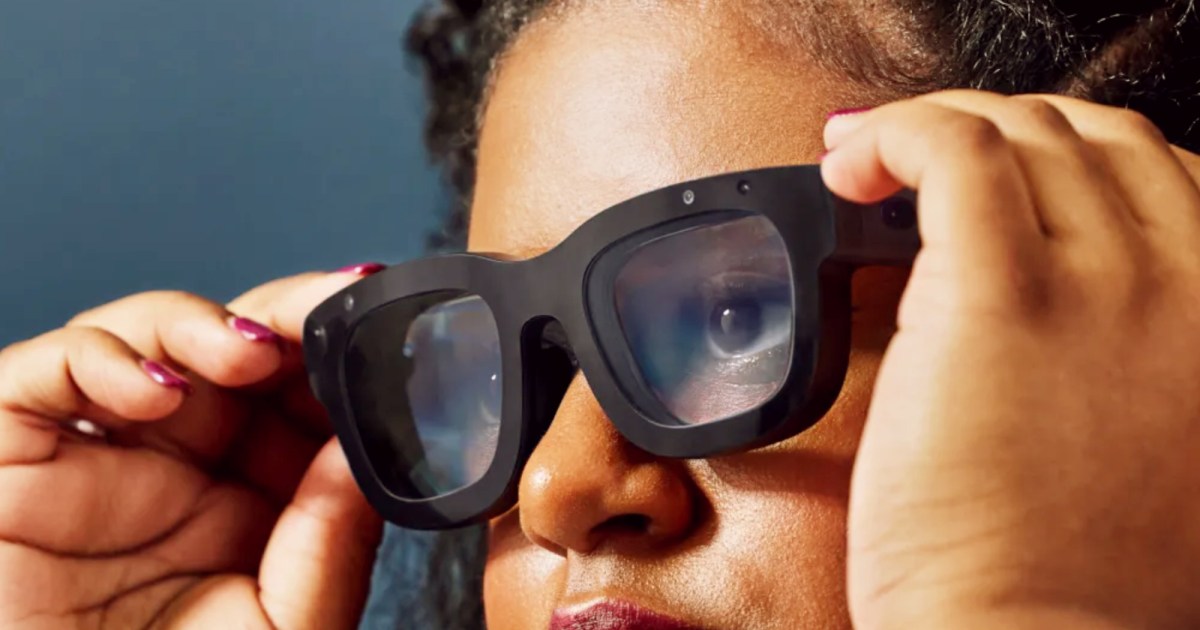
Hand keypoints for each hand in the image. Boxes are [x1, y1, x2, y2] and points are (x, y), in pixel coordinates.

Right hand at [0, 271, 382, 628]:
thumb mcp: (282, 627)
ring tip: (254, 353)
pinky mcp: (14, 447)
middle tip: (337, 303)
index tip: (388, 328)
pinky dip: (103, 358)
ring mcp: (101, 445)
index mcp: (253, 490)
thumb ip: (329, 540)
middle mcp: (180, 456)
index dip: (342, 352)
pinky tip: (156, 393)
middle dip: (290, 316)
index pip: (303, 392)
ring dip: (208, 324)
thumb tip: (366, 445)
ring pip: (150, 334)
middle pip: (237, 347)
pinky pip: (49, 369)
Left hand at [823, 91, 1199, 629]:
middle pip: (1092, 140)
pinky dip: (899, 132)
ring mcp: (1107, 285)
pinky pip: (955, 154)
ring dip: (936, 122)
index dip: (1069, 154)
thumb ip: (1141, 362)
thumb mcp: (1161, 447)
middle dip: (996, 127)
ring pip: (1024, 133)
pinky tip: (851, 164)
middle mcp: (1191, 286)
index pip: (1161, 178)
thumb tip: (1061, 311)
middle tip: (915, 153)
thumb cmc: (1080, 579)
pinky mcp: (1004, 299)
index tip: (1001, 168)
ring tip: (867, 156)